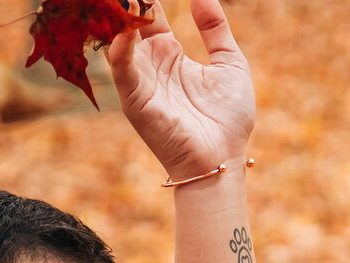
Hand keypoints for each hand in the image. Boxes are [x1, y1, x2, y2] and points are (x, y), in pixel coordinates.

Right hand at [106, 0, 254, 180]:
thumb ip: (216, 28)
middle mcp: (150, 65)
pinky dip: (121, 48)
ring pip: (119, 42)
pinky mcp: (136, 101)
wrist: (222, 159)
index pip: (151, 16)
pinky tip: (128, 30)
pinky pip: (123, 70)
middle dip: (127, 5)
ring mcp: (141, 82)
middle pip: (129, 24)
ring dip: (119, 20)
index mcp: (170, 54)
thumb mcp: (230, 63)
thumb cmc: (229, 119)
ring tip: (125, 1)